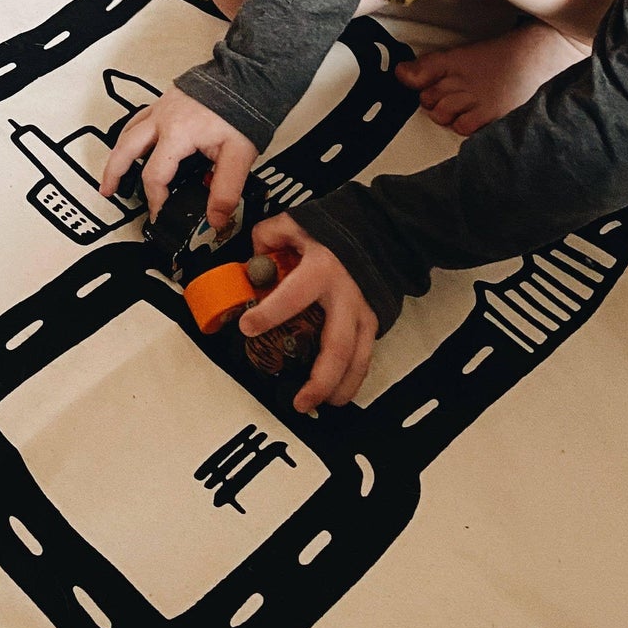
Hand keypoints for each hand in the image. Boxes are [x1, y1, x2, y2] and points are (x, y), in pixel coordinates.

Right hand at [97, 86, 256, 233]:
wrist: (247, 77)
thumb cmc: (243, 111)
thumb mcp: (239, 156)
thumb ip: (225, 191)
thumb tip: (215, 219)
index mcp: (177, 135)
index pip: (155, 175)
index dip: (155, 200)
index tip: (160, 214)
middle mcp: (162, 119)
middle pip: (126, 149)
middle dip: (113, 172)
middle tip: (107, 190)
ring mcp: (162, 107)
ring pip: (128, 131)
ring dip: (118, 152)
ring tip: (113, 169)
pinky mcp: (167, 100)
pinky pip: (139, 118)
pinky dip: (131, 133)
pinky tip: (136, 141)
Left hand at [240, 214, 377, 410]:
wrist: (380, 231)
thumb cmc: (333, 230)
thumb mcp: (296, 223)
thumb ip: (268, 236)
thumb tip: (252, 260)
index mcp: (321, 270)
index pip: (292, 297)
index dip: (269, 314)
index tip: (248, 328)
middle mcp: (345, 297)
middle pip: (336, 347)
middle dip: (319, 379)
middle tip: (298, 401)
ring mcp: (363, 312)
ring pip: (357, 360)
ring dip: (339, 388)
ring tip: (318, 404)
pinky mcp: (374, 322)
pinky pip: (365, 356)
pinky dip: (353, 378)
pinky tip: (337, 393)